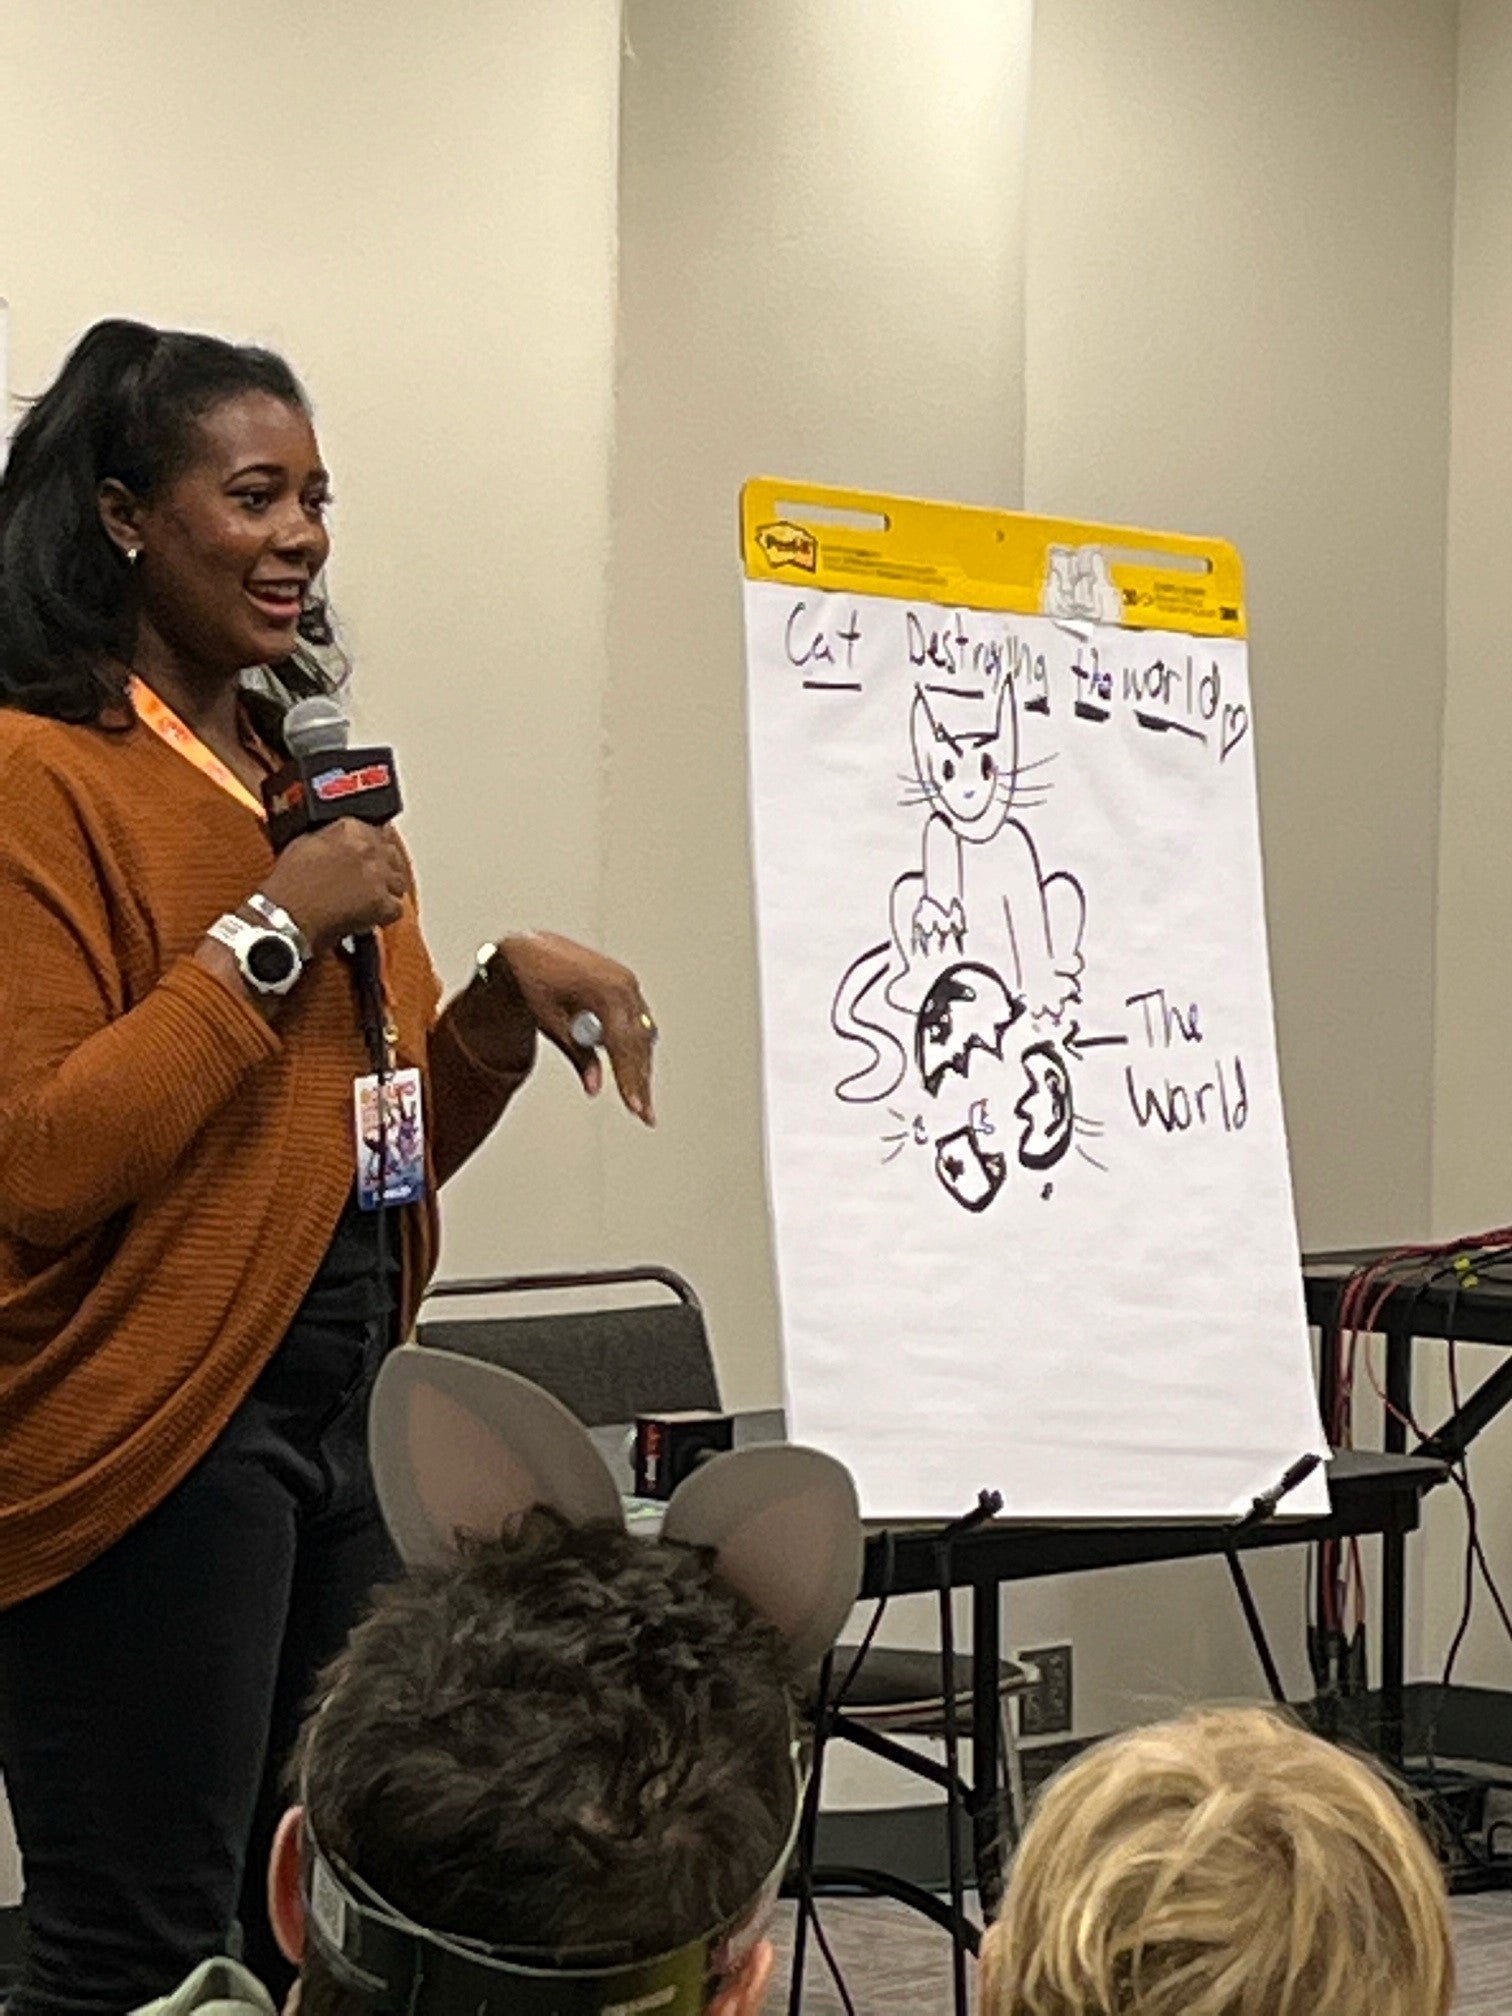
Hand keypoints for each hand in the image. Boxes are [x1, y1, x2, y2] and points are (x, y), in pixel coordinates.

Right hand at [260, 820, 409, 952]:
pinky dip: (385, 915)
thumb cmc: (289, 885)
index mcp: (349, 829)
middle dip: (384, 868)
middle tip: (372, 881)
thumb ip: (332, 836)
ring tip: (369, 900)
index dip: (374, 847)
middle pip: (392, 856)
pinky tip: (369, 916)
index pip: (379, 831)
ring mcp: (378, 876)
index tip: (372, 856)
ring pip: (399, 882)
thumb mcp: (306, 843)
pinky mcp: (382, 903)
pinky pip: (397, 908)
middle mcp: (368, 848)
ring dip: (387, 891)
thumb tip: (342, 839)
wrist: (286, 915)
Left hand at [496, 931, 656, 1125]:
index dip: (630, 1079)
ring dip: (641, 1067)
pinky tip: (637, 1069)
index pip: (624, 1045)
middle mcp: (623, 985)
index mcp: (605, 992)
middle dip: (640, 1081)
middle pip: (639, 1044)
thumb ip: (578, 1056)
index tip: (635, 1107)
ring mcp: (627, 983)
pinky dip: (636, 1047)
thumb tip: (594, 1086)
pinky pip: (638, 1022)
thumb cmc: (534, 982)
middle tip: (644, 1115)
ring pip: (643, 1036)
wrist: (529, 950)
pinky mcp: (626, 985)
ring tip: (640, 1099)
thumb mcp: (551, 1024)